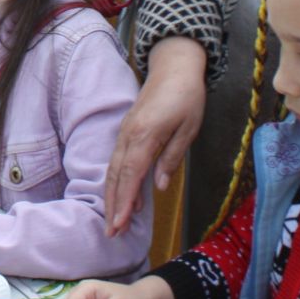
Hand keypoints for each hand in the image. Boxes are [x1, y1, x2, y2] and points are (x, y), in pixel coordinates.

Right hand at [104, 38, 206, 233]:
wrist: (174, 66)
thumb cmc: (186, 96)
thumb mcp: (188, 128)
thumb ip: (171, 158)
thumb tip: (158, 186)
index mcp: (145, 135)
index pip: (130, 175)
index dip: (123, 201)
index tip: (119, 224)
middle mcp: (129, 135)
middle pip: (116, 175)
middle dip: (112, 205)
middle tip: (111, 232)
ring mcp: (125, 132)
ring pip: (113, 169)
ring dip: (112, 195)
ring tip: (114, 220)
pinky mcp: (127, 131)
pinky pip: (118, 160)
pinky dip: (117, 180)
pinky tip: (125, 195)